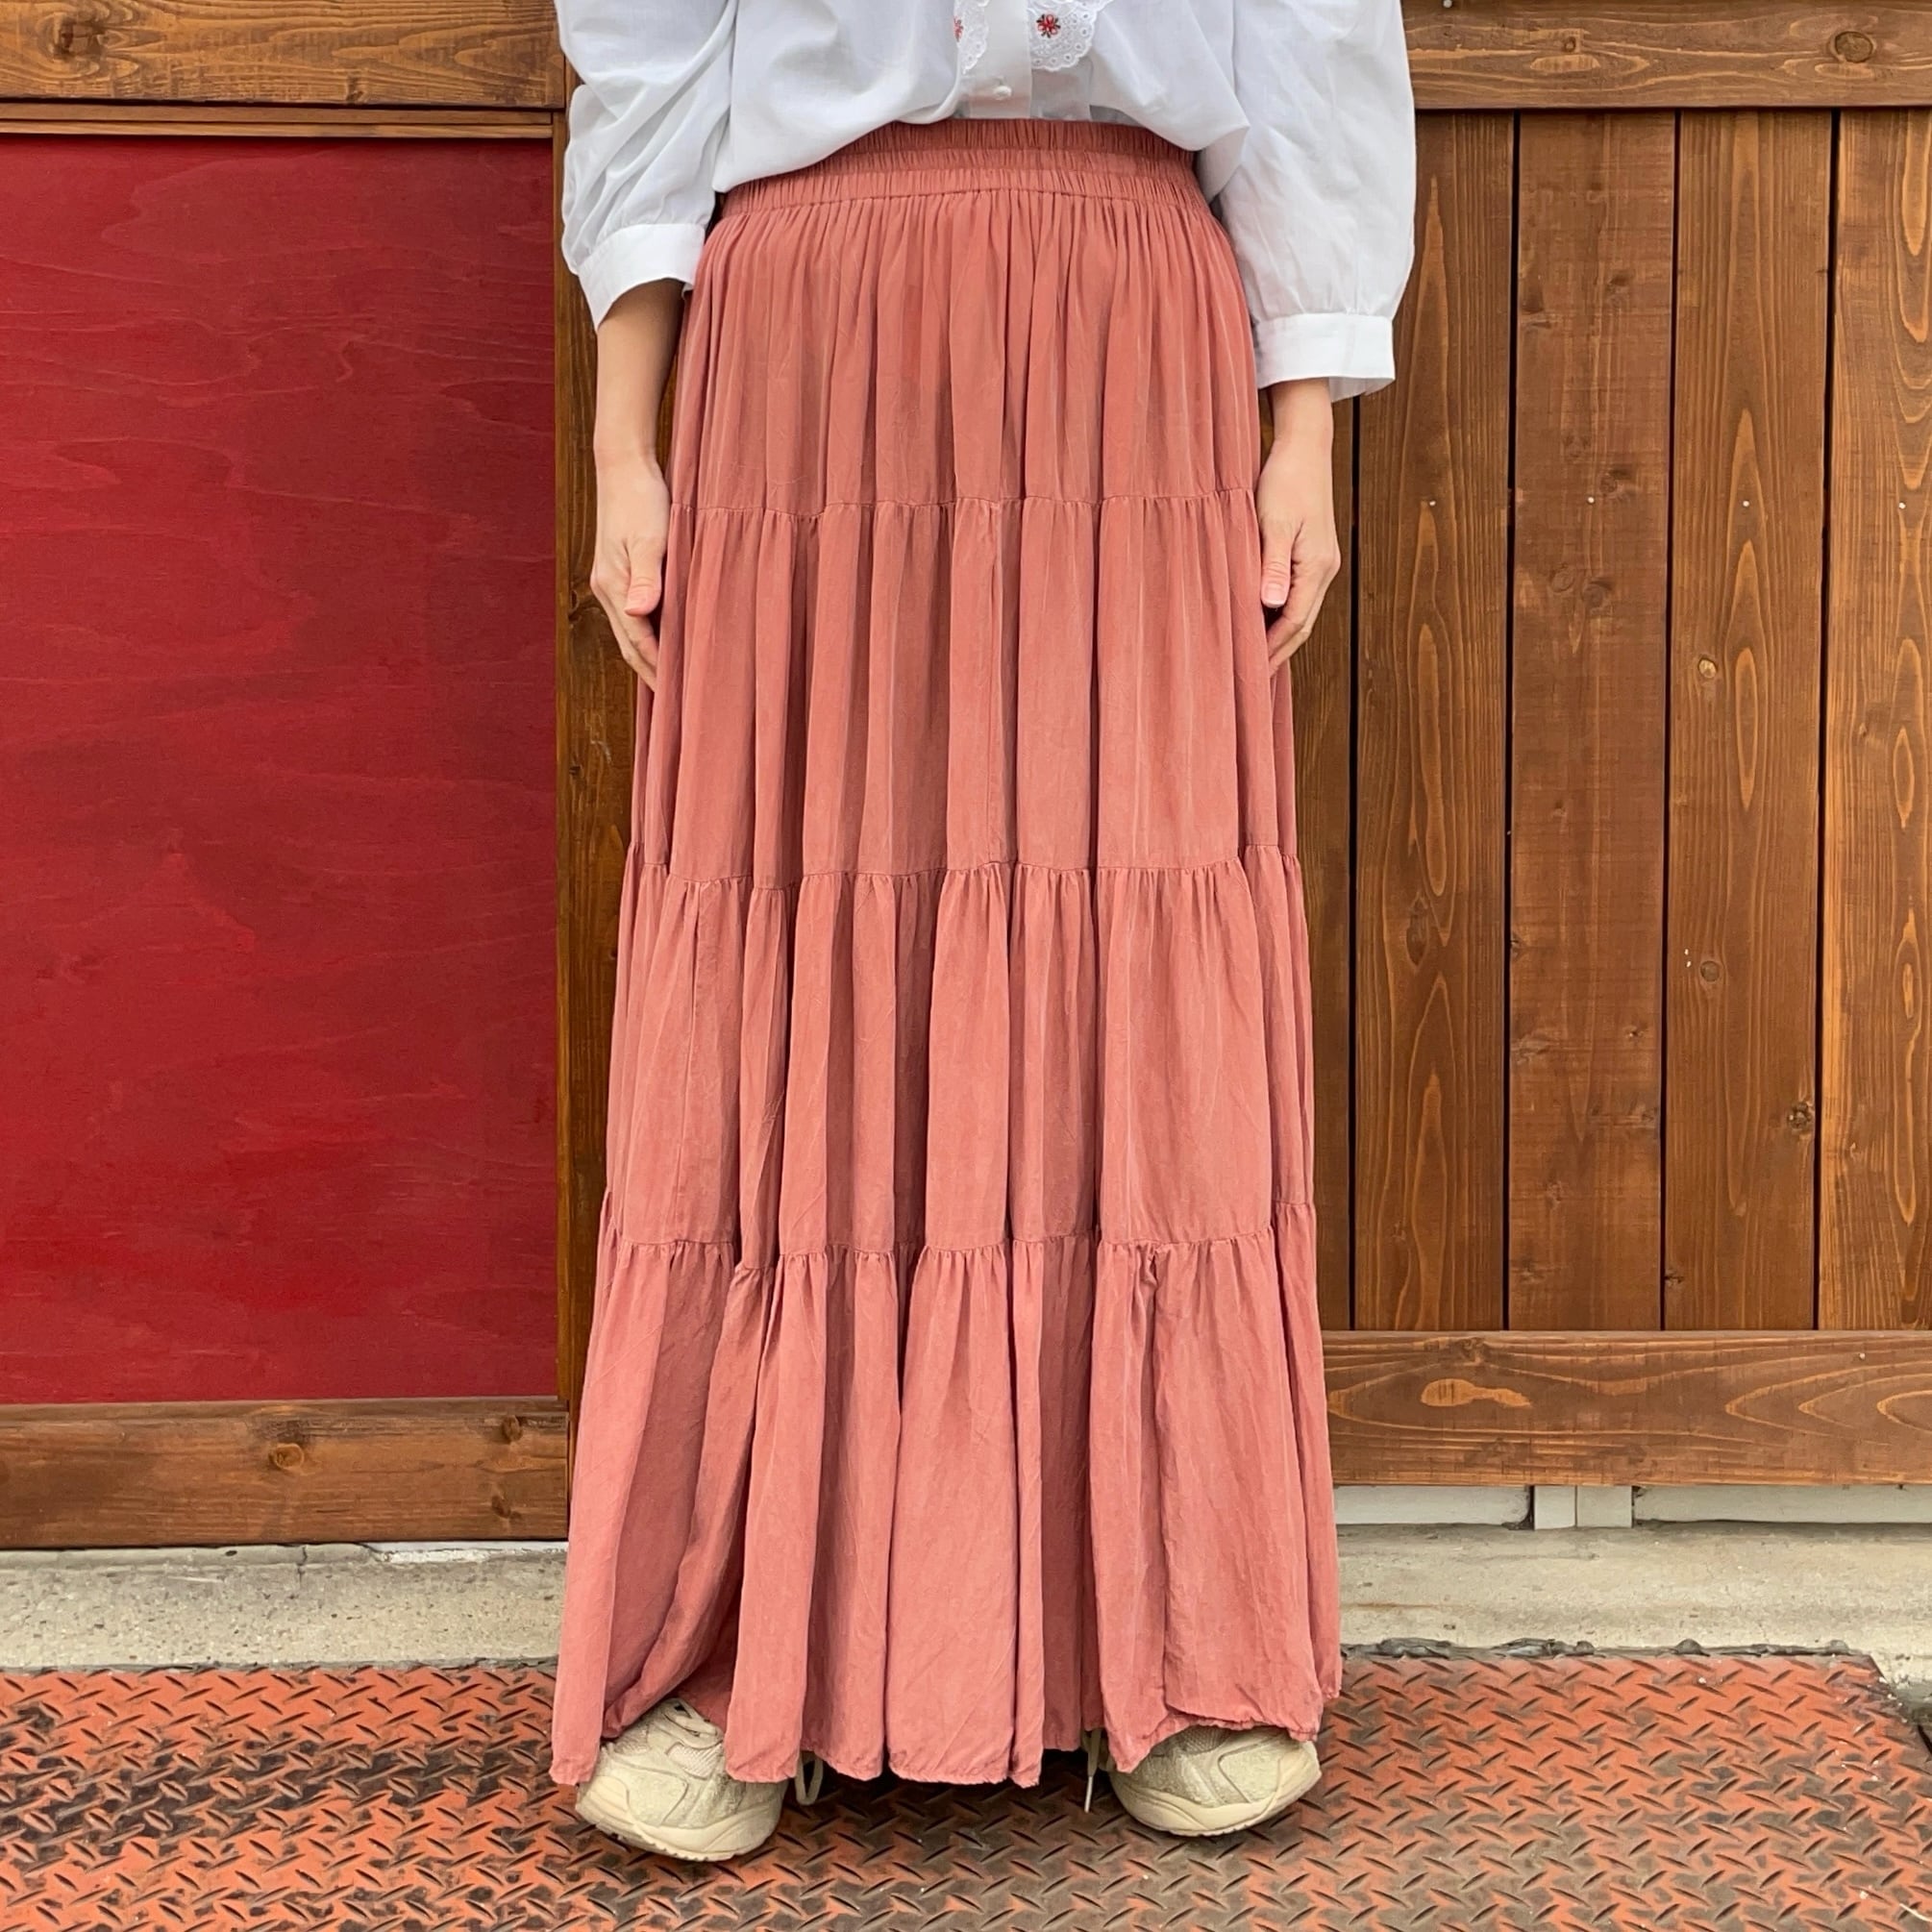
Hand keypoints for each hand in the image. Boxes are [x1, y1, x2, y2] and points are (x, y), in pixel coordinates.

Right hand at [590, 450, 670, 686]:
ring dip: (649, 656)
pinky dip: (649, 634)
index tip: (678, 694)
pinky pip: (634, 616)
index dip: (658, 669)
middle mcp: (608, 590)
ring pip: (630, 632)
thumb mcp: (650, 537)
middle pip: (629, 645)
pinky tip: (665, 640)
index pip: (638, 642)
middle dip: (651, 673)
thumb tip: (640, 614)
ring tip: (673, 679)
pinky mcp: (619, 572)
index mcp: (614, 586)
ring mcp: (611, 582)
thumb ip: (647, 577)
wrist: (623, 465)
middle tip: (677, 702)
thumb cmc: (642, 497)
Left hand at [1257, 378, 1341, 673]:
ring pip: (1300, 613)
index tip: (1248, 674)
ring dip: (1279, 638)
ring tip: (1253, 661)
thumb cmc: (1285, 478)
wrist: (1306, 445)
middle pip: (1300, 625)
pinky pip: (1297, 596)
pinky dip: (1280, 616)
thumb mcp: (1273, 521)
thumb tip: (1271, 605)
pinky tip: (1262, 623)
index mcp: (1316, 567)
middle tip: (1250, 682)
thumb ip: (1271, 565)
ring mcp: (1320, 563)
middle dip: (1276, 654)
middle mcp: (1324, 570)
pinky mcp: (1312, 554)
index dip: (1271, 651)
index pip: (1293, 623)